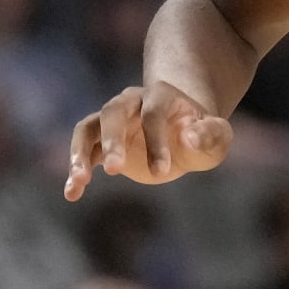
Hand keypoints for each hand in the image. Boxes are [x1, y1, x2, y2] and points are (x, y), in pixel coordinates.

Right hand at [64, 82, 232, 200]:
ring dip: (80, 152)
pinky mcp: (102, 142)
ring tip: (79, 181)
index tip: (161, 172)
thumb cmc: (202, 135)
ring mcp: (114, 120)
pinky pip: (83, 151)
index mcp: (161, 95)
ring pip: (88, 128)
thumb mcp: (216, 137)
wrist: (184, 136)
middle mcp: (131, 101)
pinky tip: (72, 193)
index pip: (153, 114)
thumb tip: (189, 138)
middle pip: (112, 112)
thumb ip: (210, 135)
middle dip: (112, 139)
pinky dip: (75, 169)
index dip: (156, 141)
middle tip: (115, 169)